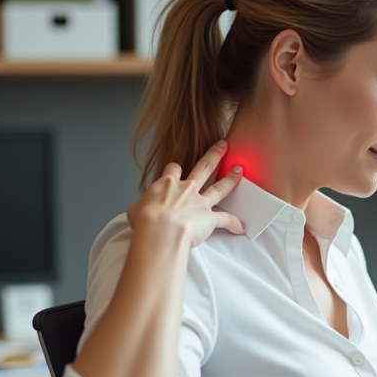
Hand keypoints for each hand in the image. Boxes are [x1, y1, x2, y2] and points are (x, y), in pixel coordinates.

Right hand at [127, 140, 244, 249]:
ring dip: (231, 178)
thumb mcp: (135, 209)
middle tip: (223, 145)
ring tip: (239, 170)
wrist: (159, 231)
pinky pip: (226, 220)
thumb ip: (142, 206)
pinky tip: (241, 227)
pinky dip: (235, 224)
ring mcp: (200, 202)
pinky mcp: (210, 218)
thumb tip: (141, 211)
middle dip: (214, 154)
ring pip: (219, 187)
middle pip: (204, 167)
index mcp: (167, 184)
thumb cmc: (145, 221)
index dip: (175, 169)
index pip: (173, 169)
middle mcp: (186, 188)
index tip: (176, 169)